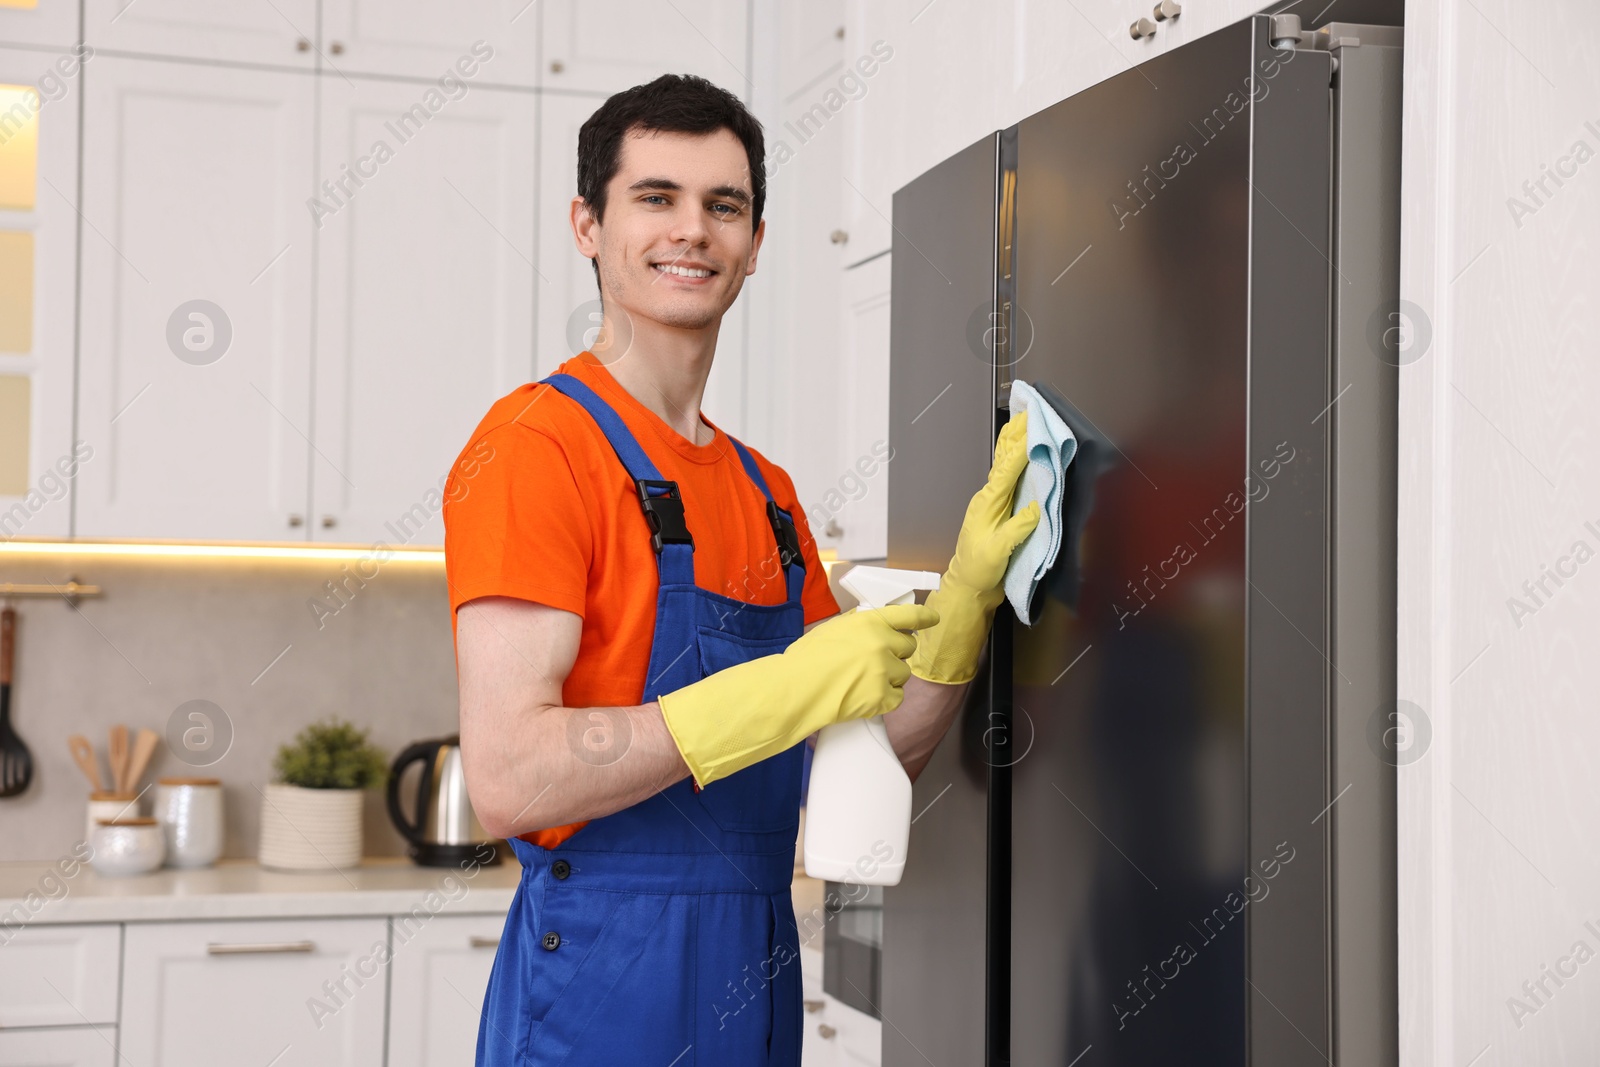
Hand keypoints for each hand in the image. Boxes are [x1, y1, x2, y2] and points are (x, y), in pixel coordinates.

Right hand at [658, 603, 939, 786]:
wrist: (796, 689)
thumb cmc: (804, 660)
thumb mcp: (832, 629)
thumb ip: (858, 627)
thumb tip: (873, 630)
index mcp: (869, 622)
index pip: (908, 616)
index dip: (923, 618)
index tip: (932, 619)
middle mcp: (881, 643)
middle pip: (908, 648)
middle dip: (897, 654)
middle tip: (878, 662)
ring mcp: (884, 671)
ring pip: (903, 674)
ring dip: (890, 678)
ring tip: (864, 682)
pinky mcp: (883, 697)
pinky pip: (897, 697)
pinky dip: (885, 700)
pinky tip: (866, 698)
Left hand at [909, 411, 1038, 684]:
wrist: (969, 587)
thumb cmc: (980, 570)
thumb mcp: (999, 551)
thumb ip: (1018, 528)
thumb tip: (1038, 507)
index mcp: (988, 504)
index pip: (1007, 470)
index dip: (1020, 447)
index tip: (1030, 426)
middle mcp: (990, 498)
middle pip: (1004, 461)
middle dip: (1015, 436)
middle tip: (1027, 412)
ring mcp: (994, 504)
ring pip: (1006, 467)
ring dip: (1016, 445)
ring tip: (1024, 424)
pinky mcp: (1000, 512)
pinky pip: (1009, 480)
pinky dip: (1016, 463)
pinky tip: (1022, 456)